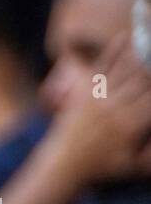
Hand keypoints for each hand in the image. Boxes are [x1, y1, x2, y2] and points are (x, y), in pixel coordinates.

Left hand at [47, 33, 150, 185]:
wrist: (62, 165)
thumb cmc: (102, 168)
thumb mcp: (132, 166)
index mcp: (131, 126)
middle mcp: (116, 108)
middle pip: (145, 79)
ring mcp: (99, 99)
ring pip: (126, 70)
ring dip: (143, 52)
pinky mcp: (85, 94)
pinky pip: (101, 69)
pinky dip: (113, 51)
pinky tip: (125, 36)